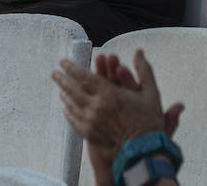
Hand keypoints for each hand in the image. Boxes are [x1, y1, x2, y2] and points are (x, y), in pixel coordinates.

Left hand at [52, 51, 181, 156]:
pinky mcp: (90, 135)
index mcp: (109, 94)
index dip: (71, 67)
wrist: (145, 154)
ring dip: (65, 95)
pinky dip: (69, 112)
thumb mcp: (151, 94)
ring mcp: (91, 122)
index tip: (63, 62)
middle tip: (54, 73)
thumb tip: (139, 52)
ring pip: (72, 105)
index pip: (83, 76)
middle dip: (62, 79)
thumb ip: (144, 70)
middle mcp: (96, 107)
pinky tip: (67, 109)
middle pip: (73, 90)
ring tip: (60, 89)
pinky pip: (74, 121)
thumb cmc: (149, 123)